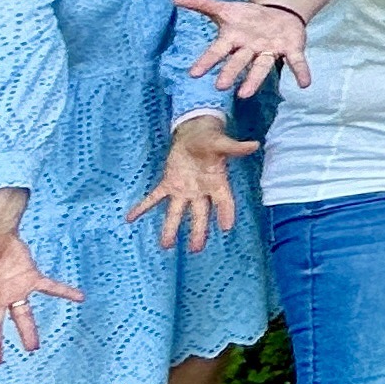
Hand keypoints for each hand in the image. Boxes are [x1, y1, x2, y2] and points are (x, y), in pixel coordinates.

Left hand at [125, 115, 254, 251]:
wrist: (194, 134)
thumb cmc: (211, 139)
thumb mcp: (222, 142)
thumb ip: (235, 147)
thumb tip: (254, 145)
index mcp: (218, 183)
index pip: (224, 201)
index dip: (226, 213)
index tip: (226, 228)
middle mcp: (201, 192)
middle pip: (200, 215)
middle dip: (198, 232)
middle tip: (196, 249)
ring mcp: (184, 190)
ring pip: (177, 212)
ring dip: (171, 228)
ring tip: (166, 245)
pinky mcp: (169, 184)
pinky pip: (154, 198)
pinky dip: (143, 207)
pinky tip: (130, 218)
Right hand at [179, 0, 312, 96]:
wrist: (277, 14)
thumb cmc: (246, 17)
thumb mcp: (224, 8)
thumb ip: (201, 4)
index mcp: (233, 40)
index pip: (217, 51)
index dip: (206, 62)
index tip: (193, 74)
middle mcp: (249, 50)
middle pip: (238, 62)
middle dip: (230, 73)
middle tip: (221, 86)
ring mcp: (269, 51)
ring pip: (262, 67)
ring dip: (255, 80)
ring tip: (246, 94)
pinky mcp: (290, 50)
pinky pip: (295, 62)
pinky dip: (300, 72)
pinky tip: (304, 83)